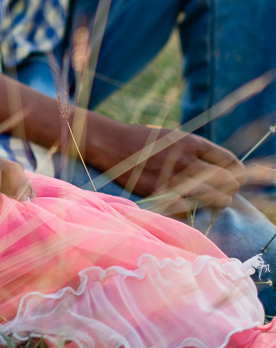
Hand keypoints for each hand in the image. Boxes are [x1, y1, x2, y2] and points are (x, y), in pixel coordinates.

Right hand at [89, 119, 246, 212]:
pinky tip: (191, 206)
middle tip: (227, 192)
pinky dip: (193, 210)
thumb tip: (218, 169)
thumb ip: (194, 151)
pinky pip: (189, 210)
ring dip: (218, 202)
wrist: (111, 143)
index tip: (237, 177)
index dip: (237, 172)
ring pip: (213, 198)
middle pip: (226, 182)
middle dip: (230, 189)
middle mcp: (186, 160)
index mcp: (191, 142)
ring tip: (217, 202)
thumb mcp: (173, 137)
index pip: (229, 161)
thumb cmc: (142, 140)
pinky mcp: (161, 195)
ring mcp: (175, 179)